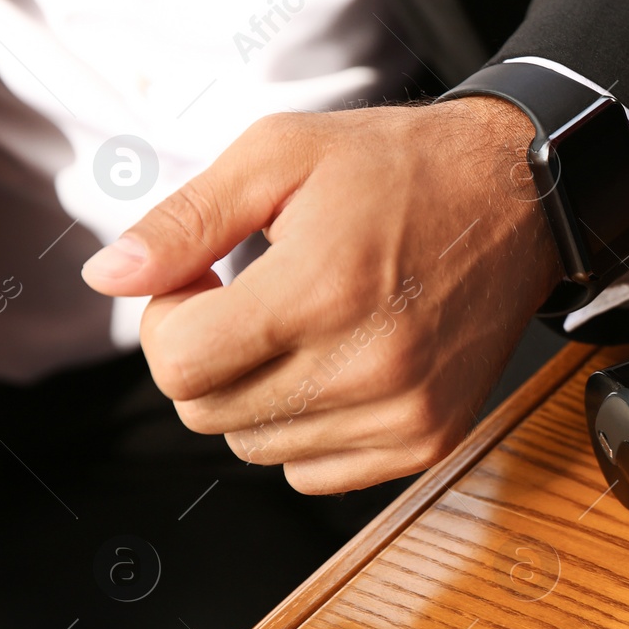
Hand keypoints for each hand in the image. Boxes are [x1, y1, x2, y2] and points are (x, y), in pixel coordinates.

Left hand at [81, 97, 560, 493]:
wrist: (519, 202)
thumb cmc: (402, 169)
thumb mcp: (281, 154)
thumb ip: (185, 219)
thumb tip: (110, 277)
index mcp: (323, 289)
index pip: (178, 367)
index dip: (166, 321)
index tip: (202, 283)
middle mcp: (369, 365)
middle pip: (208, 414)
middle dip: (204, 356)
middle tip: (247, 301)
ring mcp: (403, 412)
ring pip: (256, 447)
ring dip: (254, 394)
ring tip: (300, 328)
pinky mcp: (427, 439)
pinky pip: (313, 473)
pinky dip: (305, 429)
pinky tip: (335, 366)